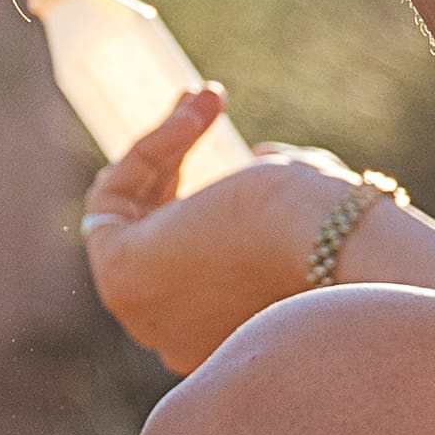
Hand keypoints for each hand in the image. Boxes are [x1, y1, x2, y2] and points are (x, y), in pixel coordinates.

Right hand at [74, 83, 386, 372]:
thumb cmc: (321, 226)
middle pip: (152, 237)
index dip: (211, 193)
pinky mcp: (120, 277)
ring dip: (166, 145)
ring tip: (207, 97)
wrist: (321, 239)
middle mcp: (175, 338)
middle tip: (205, 104)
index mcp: (223, 336)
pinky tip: (191, 116)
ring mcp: (143, 312)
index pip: (192, 261)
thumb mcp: (295, 208)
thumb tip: (257, 162)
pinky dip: (149, 150)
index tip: (239, 144)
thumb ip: (270, 195)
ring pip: (132, 213)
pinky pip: (114, 199)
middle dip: (176, 163)